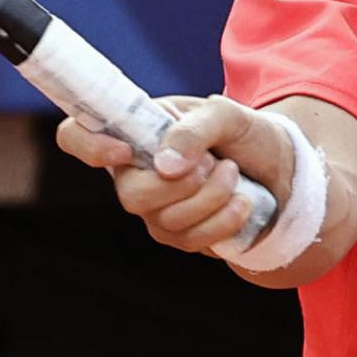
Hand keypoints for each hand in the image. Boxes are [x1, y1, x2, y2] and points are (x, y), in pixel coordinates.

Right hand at [55, 94, 284, 255]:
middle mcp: (133, 173)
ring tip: (234, 174)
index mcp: (132, 130)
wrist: (281, 169)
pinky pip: (191, 241)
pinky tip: (243, 202)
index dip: (87, 145)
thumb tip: (165, 166)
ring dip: (211, 198)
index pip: (74, 136)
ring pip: (164, 222)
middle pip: (130, 195)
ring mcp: (154, 210)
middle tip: (216, 163)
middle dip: (183, 184)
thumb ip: (196, 128)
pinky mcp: (181, 236)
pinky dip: (223, 221)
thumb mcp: (229, 115)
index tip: (125, 150)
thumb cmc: (246, 134)